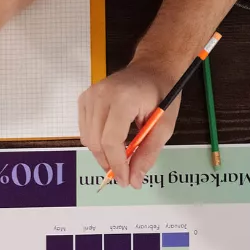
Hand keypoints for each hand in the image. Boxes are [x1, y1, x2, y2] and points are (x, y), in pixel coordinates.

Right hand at [78, 64, 180, 187]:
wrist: (152, 68)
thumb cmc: (162, 93)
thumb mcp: (164, 126)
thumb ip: (148, 153)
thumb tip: (135, 180)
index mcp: (123, 99)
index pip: (111, 140)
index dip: (117, 164)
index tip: (126, 181)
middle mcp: (101, 95)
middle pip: (96, 142)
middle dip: (109, 163)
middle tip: (125, 175)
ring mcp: (89, 95)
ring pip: (87, 138)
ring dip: (103, 154)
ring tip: (121, 157)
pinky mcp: (84, 98)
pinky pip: (85, 130)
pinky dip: (96, 142)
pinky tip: (112, 142)